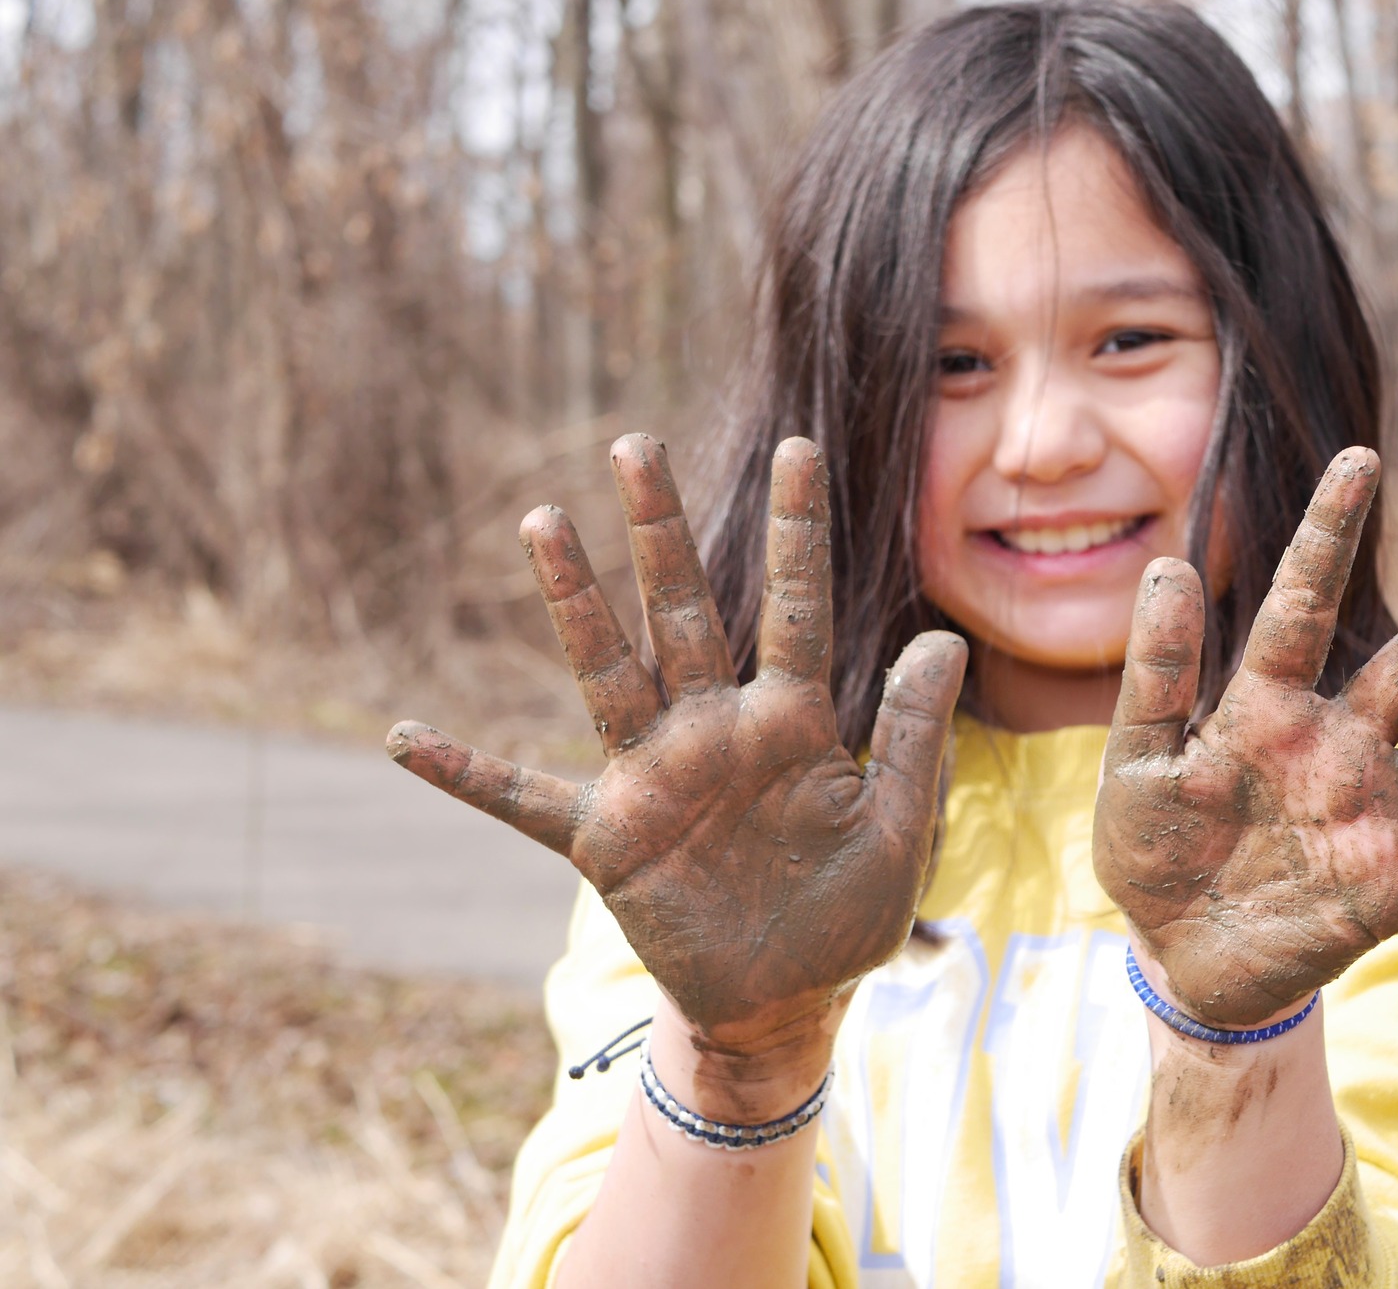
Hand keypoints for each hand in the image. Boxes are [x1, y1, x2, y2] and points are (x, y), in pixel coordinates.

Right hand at [387, 435, 965, 1081]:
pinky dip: (466, 774)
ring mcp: (654, 778)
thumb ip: (915, 736)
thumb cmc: (847, 913)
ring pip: (608, 673)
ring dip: (575, 604)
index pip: (796, 609)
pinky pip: (523, 801)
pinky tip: (402, 739)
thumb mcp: (901, 829)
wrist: (786, 1002)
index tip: (800, 448)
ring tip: (543, 521)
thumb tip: (946, 638)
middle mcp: (715, 730)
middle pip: (684, 611)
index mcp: (792, 723)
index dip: (799, 531)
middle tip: (637, 444)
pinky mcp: (607, 840)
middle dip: (661, 531)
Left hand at [1095, 448, 1397, 1027]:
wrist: (1177, 953)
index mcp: (1267, 707)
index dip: (1329, 534)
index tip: (1363, 457)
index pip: (1302, 606)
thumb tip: (1167, 566)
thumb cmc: (1152, 848)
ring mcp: (1377, 817)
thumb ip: (1158, 676)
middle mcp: (1339, 748)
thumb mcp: (1136, 760)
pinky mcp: (1395, 890)